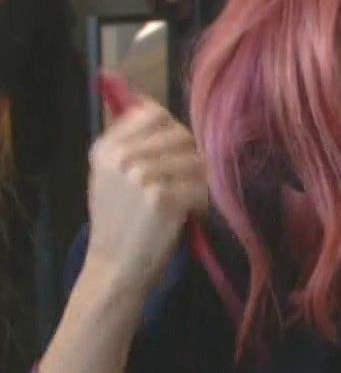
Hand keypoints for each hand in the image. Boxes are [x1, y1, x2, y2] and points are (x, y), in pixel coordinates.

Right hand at [80, 98, 207, 298]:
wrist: (116, 264)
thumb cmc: (117, 220)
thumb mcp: (108, 175)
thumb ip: (129, 142)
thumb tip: (154, 109)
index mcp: (106, 147)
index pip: (153, 114)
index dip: (172, 129)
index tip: (174, 149)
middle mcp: (122, 157)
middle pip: (181, 135)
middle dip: (190, 158)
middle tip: (184, 181)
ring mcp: (142, 176)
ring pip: (196, 160)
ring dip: (198, 181)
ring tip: (185, 199)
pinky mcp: (164, 198)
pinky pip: (201, 186)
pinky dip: (201, 202)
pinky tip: (188, 214)